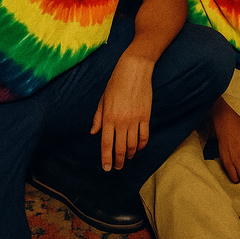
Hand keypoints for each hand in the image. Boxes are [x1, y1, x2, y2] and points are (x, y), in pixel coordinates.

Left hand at [90, 51, 152, 171]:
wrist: (134, 70)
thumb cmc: (116, 83)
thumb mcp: (103, 99)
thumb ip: (98, 117)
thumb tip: (93, 133)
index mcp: (108, 117)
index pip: (106, 144)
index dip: (106, 158)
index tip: (107, 168)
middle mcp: (121, 121)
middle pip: (120, 148)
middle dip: (119, 160)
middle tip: (118, 167)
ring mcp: (135, 119)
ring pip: (133, 145)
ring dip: (130, 154)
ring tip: (128, 158)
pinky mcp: (146, 116)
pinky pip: (144, 136)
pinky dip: (142, 145)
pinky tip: (139, 148)